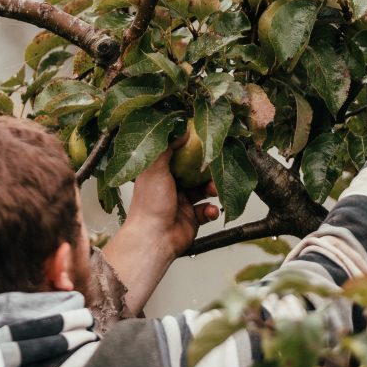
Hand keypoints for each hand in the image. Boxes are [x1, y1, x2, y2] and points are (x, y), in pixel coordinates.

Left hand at [101, 138, 219, 314]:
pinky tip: (211, 210)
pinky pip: (208, 209)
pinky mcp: (193, 218)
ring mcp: (183, 203)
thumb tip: (182, 127)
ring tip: (215, 190)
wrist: (153, 239)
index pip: (178, 155)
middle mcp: (171, 186)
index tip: (205, 141)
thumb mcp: (155, 167)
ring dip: (213, 188)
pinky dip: (212, 209)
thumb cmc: (150, 204)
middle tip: (216, 165)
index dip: (191, 148)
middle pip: (194, 172)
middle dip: (207, 169)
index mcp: (159, 173)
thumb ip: (167, 145)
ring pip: (205, 190)